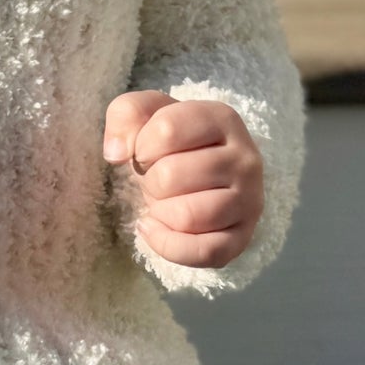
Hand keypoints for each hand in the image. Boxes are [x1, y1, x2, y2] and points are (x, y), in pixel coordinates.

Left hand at [103, 90, 263, 268]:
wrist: (202, 171)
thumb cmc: (172, 140)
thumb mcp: (146, 112)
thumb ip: (125, 114)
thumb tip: (115, 153)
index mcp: (222, 119)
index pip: (166, 129)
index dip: (142, 144)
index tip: (146, 150)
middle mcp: (245, 159)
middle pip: (170, 176)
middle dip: (148, 181)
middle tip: (155, 179)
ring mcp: (249, 201)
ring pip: (187, 216)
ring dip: (159, 211)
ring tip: (161, 201)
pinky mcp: (242, 238)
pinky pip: (202, 252)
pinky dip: (167, 245)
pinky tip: (154, 229)